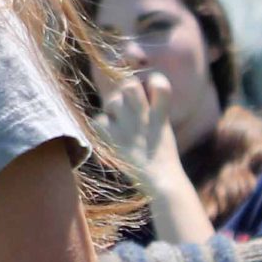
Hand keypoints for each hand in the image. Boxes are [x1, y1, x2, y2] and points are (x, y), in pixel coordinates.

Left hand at [98, 71, 183, 195]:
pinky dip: (100, 125)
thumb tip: (130, 93)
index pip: (160, 84)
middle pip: (129, 85)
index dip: (155, 80)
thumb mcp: (163, 128)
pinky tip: (107, 133)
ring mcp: (128, 127)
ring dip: (112, 108)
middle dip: (124, 92)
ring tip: (117, 121)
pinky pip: (98, 120)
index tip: (152, 87)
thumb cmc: (162, 157)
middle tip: (125, 107)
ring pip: (112, 101)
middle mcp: (144, 117)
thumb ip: (153, 110)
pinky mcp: (113, 140)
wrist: (161, 180)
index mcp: (161, 115)